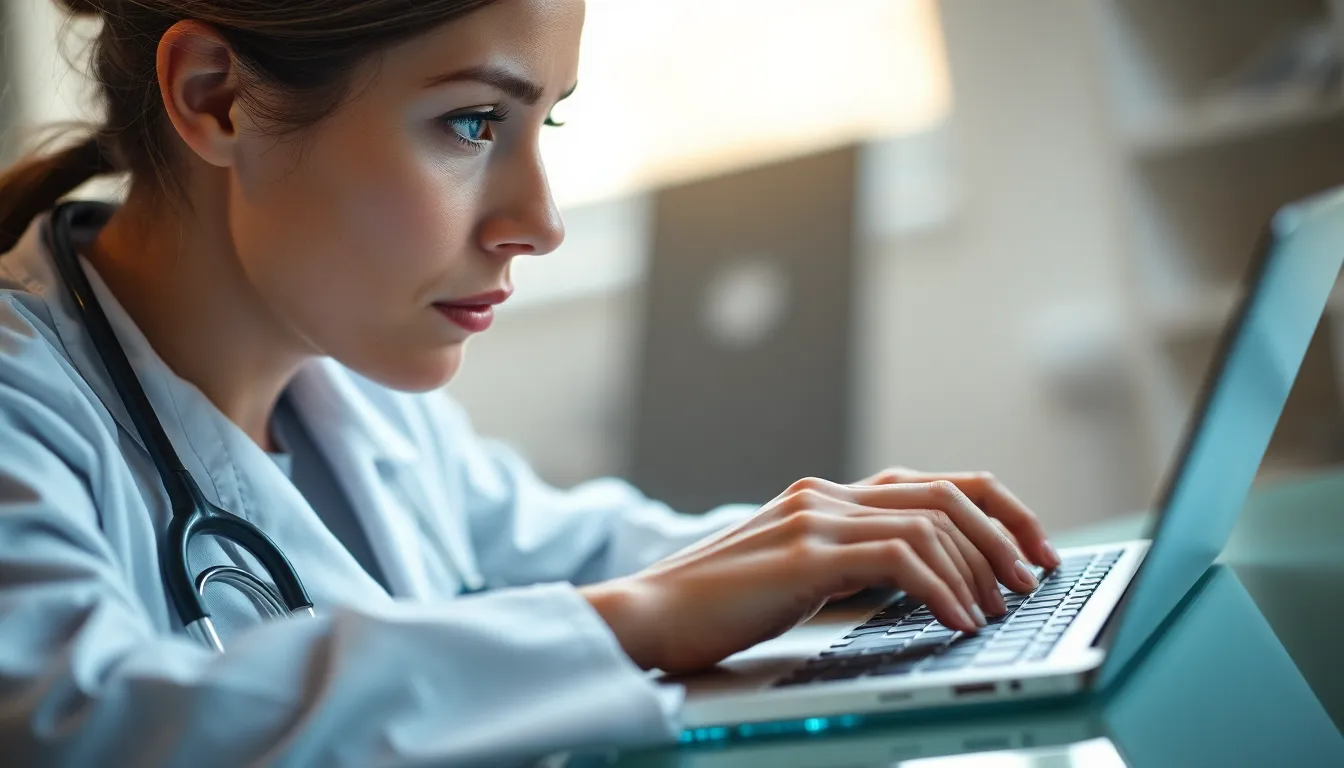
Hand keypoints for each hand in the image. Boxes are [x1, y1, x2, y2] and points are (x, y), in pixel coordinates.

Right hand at [582, 472, 1057, 674]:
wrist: (648, 615)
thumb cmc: (719, 609)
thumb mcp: (798, 577)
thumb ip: (851, 565)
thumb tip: (926, 586)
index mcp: (827, 498)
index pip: (932, 484)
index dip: (995, 510)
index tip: (1032, 549)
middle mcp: (826, 496)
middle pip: (944, 493)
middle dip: (1005, 535)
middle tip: (1034, 579)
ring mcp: (814, 519)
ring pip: (929, 524)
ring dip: (978, 571)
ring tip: (998, 612)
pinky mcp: (805, 555)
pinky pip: (899, 560)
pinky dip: (942, 591)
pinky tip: (959, 622)